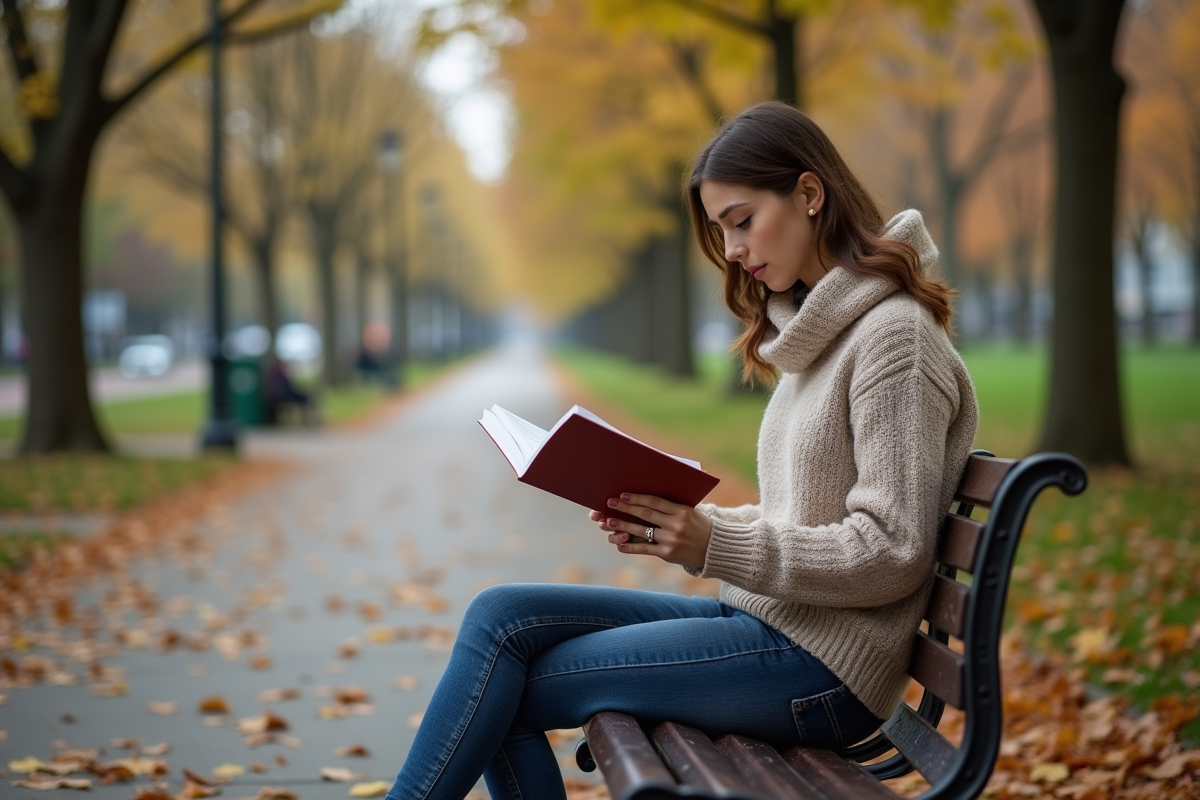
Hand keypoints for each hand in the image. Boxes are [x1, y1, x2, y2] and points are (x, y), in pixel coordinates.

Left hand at [587, 493, 711, 569]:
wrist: (714, 548)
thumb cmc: (698, 525)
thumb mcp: (690, 510)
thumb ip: (671, 505)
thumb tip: (645, 497)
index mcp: (682, 511)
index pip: (655, 501)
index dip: (637, 498)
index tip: (622, 494)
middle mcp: (676, 525)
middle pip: (645, 514)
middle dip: (625, 508)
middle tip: (609, 503)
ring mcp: (671, 540)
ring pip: (642, 531)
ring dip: (623, 526)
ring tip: (609, 522)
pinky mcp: (667, 554)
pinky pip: (645, 549)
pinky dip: (630, 547)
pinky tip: (619, 543)